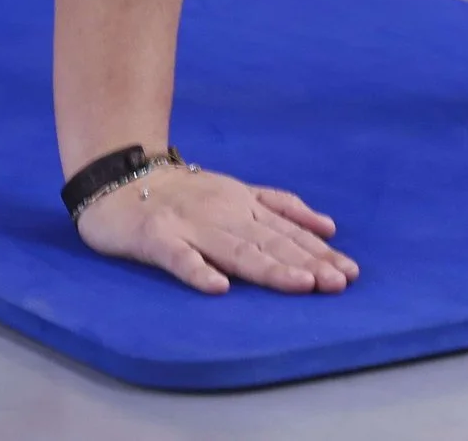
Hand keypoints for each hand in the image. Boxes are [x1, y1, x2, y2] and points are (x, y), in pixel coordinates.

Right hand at [73, 159, 358, 295]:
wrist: (117, 178)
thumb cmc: (181, 193)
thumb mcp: (236, 192)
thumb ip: (279, 207)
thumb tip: (328, 227)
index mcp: (242, 204)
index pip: (286, 232)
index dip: (318, 252)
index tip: (350, 273)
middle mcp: (222, 213)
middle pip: (268, 242)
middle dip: (305, 263)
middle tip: (337, 283)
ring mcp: (189, 224)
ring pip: (234, 249)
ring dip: (268, 268)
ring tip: (299, 284)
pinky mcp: (155, 236)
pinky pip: (178, 257)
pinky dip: (198, 271)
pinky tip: (218, 288)